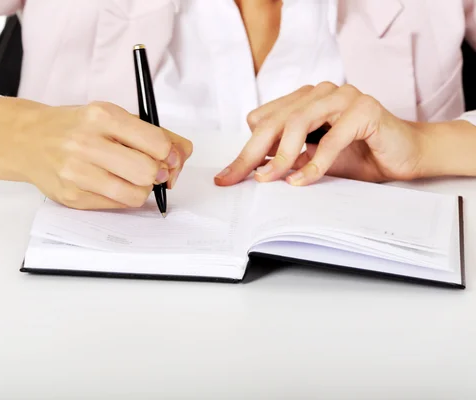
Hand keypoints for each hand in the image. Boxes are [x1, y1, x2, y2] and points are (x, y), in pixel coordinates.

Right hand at [0, 97, 192, 208]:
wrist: (28, 139)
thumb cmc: (76, 126)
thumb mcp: (113, 116)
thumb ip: (153, 132)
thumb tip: (183, 154)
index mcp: (102, 116)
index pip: (156, 143)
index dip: (171, 155)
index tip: (169, 158)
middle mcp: (86, 142)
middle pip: (147, 172)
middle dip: (158, 174)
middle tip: (152, 170)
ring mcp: (76, 172)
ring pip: (134, 195)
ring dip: (142, 189)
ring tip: (132, 178)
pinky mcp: (71, 196)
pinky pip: (115, 205)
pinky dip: (122, 197)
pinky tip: (112, 184)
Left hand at [214, 82, 426, 186]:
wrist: (406, 155)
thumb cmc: (359, 155)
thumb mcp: (312, 160)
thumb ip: (286, 159)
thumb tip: (251, 171)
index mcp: (304, 100)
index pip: (262, 121)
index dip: (246, 150)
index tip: (229, 177)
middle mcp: (319, 93)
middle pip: (274, 121)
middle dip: (252, 153)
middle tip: (236, 179)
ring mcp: (342, 96)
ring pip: (298, 122)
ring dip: (282, 156)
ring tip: (271, 179)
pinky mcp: (364, 109)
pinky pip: (330, 138)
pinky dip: (314, 163)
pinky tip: (301, 181)